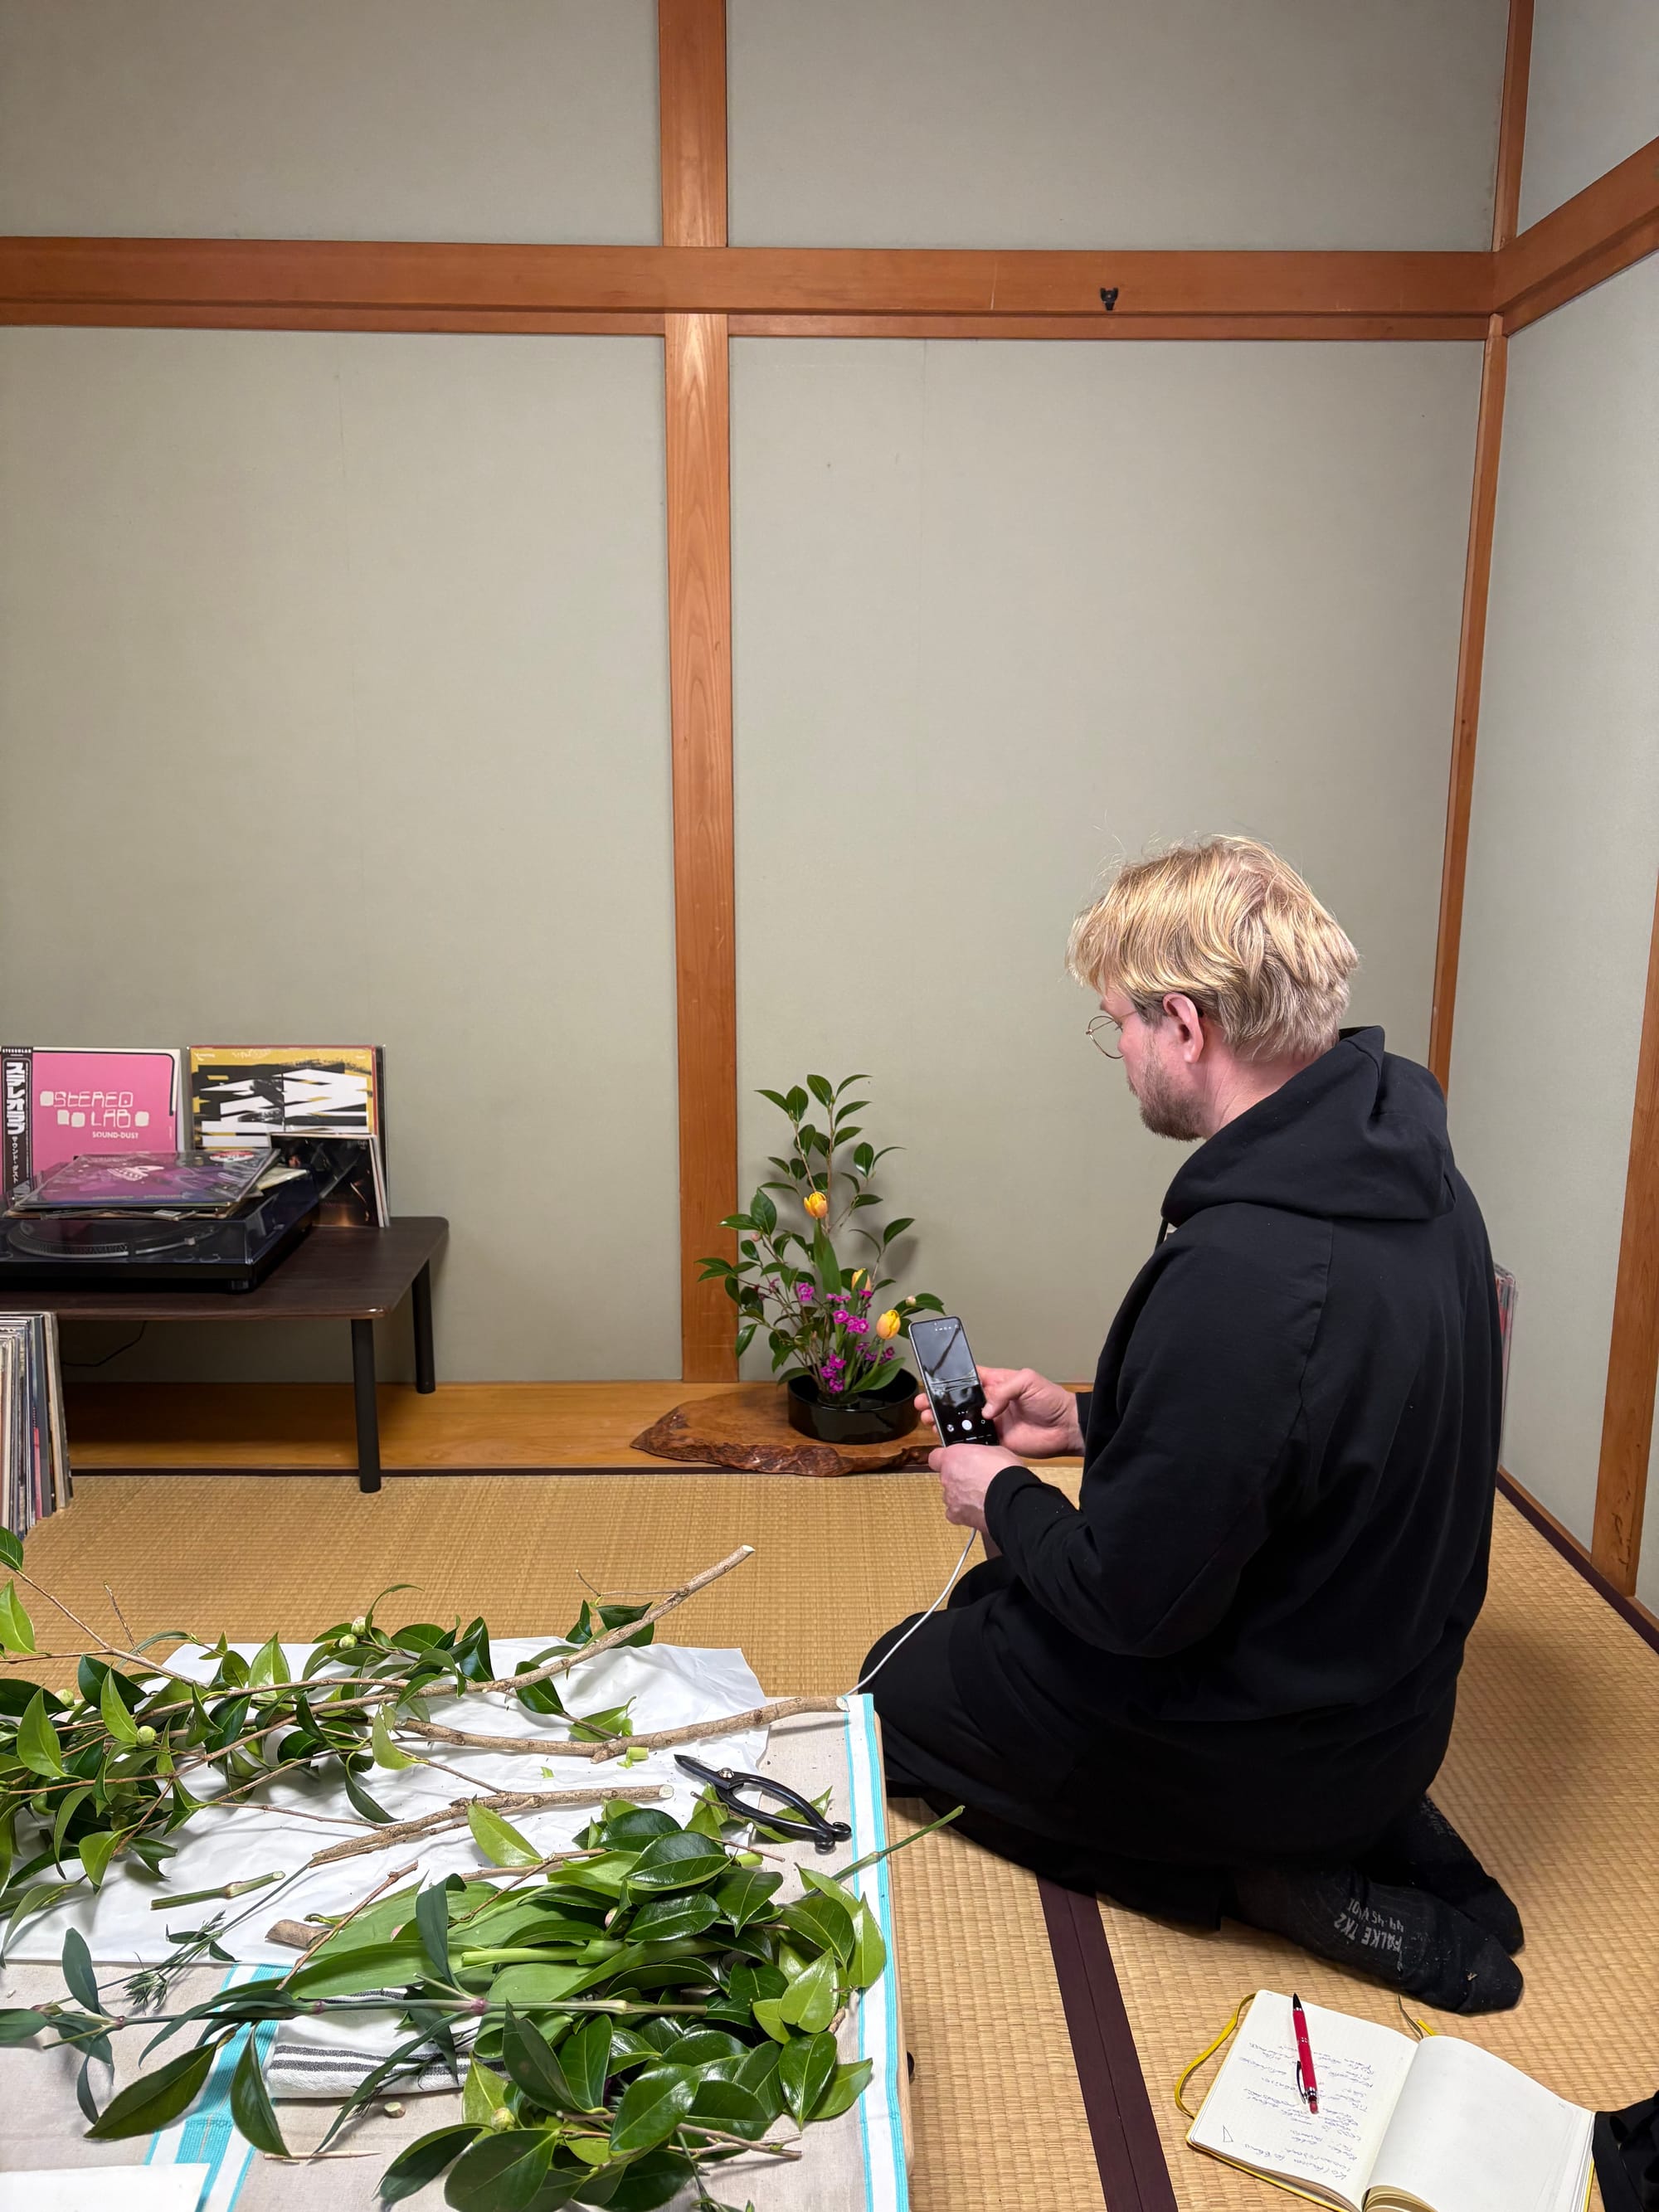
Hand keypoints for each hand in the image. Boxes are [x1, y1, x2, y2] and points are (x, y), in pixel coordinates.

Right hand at [915, 1365, 1082, 1457]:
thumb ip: (1004, 1391)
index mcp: (995, 1383)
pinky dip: (959, 1443)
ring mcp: (991, 1423)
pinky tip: (944, 1441)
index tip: (930, 1385)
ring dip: (944, 1422)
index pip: (967, 1379)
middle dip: (939, 1403)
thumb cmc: (1049, 1399)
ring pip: (962, 1422)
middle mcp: (990, 1403)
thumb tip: (985, 1411)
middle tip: (923, 1407)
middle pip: (958, 1402)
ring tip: (928, 1422)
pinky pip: (974, 1442)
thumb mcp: (1027, 1381)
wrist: (1066, 1428)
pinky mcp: (995, 1442)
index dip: (948, 1382)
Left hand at [929, 1441, 1024, 1534]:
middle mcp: (947, 1477)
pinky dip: (965, 1512)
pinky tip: (979, 1509)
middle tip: (978, 1479)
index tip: (955, 1461)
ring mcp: (950, 1498)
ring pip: (952, 1495)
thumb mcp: (995, 1450)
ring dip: (963, 1495)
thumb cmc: (1005, 1473)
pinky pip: (956, 1513)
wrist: (1012, 1500)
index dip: (945, 1459)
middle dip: (959, 1478)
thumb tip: (982, 1458)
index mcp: (953, 1457)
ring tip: (982, 1496)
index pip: (936, 1457)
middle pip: (946, 1477)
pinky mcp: (957, 1516)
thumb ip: (980, 1454)